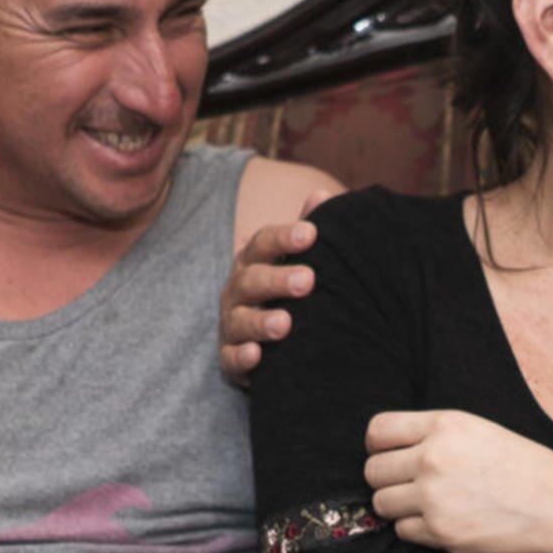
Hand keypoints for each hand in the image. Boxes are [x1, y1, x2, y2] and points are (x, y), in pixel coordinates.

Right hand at [219, 220, 317, 385]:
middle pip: (251, 280)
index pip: (264, 243)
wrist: (270, 339)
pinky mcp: (230, 358)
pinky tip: (257, 356)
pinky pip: (230, 358)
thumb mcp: (295, 259)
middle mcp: (238, 290)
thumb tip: (322, 194)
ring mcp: (232, 324)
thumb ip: (306, 230)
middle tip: (308, 280)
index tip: (311, 233)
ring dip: (260, 322)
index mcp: (254, 261)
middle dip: (277, 280)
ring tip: (285, 324)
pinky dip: (241, 358)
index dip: (285, 237)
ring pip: (239, 321)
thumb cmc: (286, 290)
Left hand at [361, 410, 552, 552]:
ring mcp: (435, 498)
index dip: (378, 446)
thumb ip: (436, 435)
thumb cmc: (525, 468)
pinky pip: (403, 532)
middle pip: (373, 471)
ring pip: (382, 504)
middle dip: (387, 480)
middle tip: (411, 486)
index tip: (389, 456)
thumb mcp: (481, 431)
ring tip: (428, 505)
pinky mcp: (441, 533)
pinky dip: (418, 530)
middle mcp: (434, 458)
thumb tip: (385, 450)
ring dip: (398, 507)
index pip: (377, 431)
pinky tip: (445, 522)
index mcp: (446, 425)